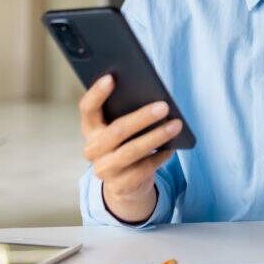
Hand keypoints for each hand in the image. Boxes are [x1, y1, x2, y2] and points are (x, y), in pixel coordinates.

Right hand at [78, 75, 180, 222]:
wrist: (124, 183)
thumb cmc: (126, 143)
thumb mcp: (122, 127)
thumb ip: (127, 111)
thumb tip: (153, 96)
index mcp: (90, 128)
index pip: (87, 108)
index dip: (97, 93)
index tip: (111, 77)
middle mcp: (92, 149)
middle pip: (116, 131)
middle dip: (142, 118)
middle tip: (164, 106)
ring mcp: (104, 169)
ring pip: (131, 151)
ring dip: (156, 137)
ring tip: (176, 125)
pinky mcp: (120, 185)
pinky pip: (143, 168)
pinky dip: (160, 157)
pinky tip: (173, 147)